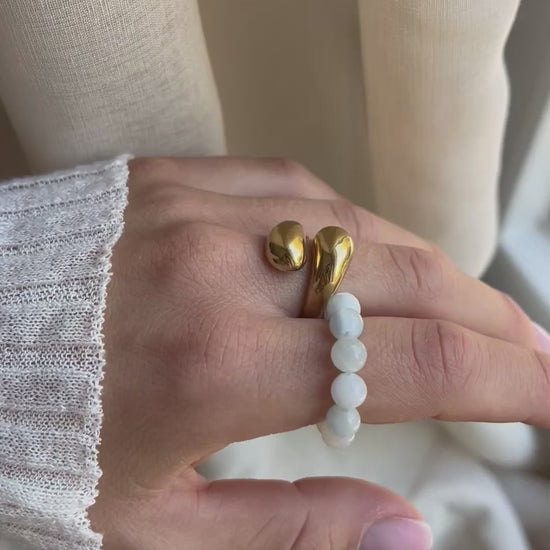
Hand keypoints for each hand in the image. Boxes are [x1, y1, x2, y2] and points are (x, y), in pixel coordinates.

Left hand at [90, 157, 548, 548]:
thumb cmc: (35, 442)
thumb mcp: (157, 529)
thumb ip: (291, 530)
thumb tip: (406, 533)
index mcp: (212, 365)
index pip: (408, 364)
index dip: (506, 380)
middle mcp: (215, 268)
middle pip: (401, 279)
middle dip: (488, 315)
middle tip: (535, 346)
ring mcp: (194, 207)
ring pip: (357, 225)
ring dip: (425, 268)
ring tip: (467, 305)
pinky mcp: (175, 178)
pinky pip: (295, 189)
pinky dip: (351, 224)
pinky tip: (371, 253)